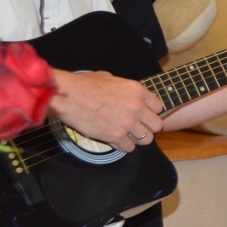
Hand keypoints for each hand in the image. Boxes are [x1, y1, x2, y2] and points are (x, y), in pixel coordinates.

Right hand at [49, 70, 164, 152]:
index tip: (143, 115)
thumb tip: (126, 93)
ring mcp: (128, 122)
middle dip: (147, 127)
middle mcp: (137, 107)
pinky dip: (123, 146)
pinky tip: (115, 140)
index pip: (158, 107)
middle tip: (136, 128)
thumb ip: (124, 88)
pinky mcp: (116, 136)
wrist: (67, 96)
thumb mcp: (110, 78)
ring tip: (126, 135)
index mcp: (137, 90)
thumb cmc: (84, 85)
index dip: (150, 112)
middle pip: (157, 125)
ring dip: (137, 138)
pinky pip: (129, 148)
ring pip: (147, 139)